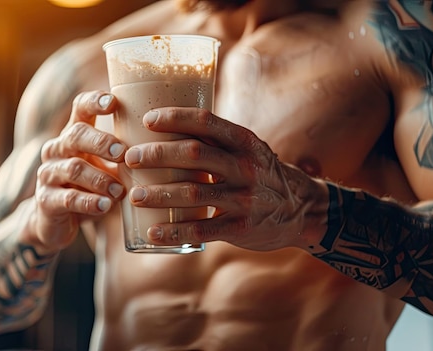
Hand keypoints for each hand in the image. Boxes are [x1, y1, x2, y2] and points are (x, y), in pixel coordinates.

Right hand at [31, 91, 125, 251]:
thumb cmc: (91, 187)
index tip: (114, 101)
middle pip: (76, 135)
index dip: (94, 101)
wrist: (56, 222)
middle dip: (101, 142)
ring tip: (120, 191)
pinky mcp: (46, 201)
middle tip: (123, 153)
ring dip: (100, 179)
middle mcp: (58, 149)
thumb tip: (173, 139)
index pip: (80, 108)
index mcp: (74, 135)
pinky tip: (105, 207)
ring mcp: (49, 174)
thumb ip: (127, 152)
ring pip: (72, 168)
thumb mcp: (107, 167)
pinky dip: (88, 202)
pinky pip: (67, 199)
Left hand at [125, 107, 326, 250]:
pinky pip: (202, 230)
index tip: (147, 120)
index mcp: (245, 142)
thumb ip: (216, 141)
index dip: (175, 118)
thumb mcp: (249, 150)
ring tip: (133, 196)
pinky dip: (174, 232)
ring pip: (193, 193)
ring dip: (158, 194)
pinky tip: (152, 233)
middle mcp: (245, 167)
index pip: (206, 122)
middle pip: (194, 155)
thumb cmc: (262, 173)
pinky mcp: (240, 228)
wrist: (302, 210)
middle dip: (157, 155)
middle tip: (130, 158)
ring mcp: (244, 198)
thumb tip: (167, 127)